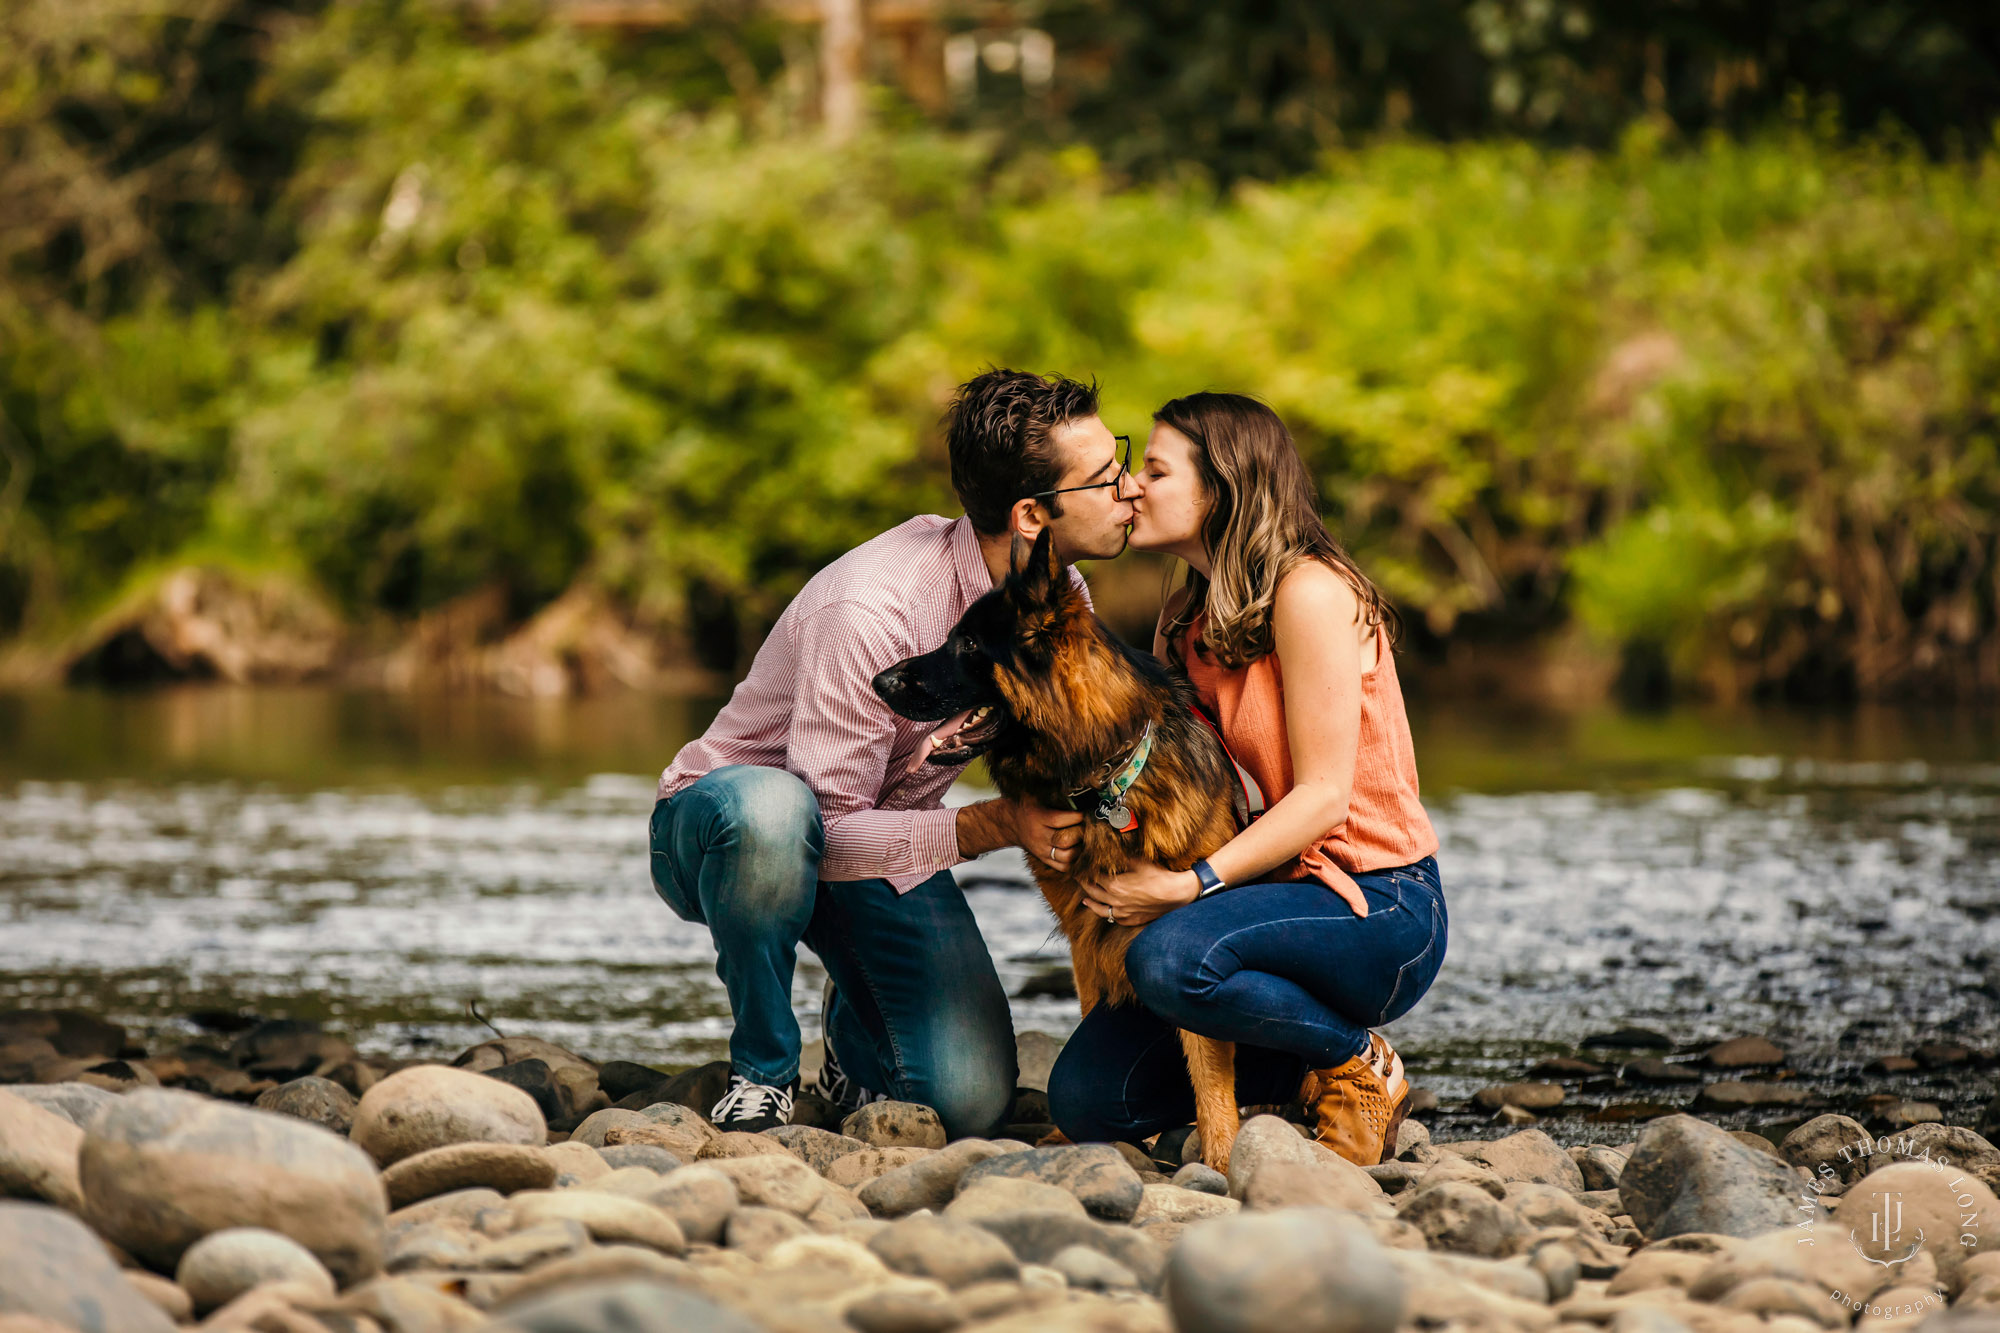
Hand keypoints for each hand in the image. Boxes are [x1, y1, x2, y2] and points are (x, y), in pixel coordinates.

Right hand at [956, 797, 1083, 872]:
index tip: (1086, 811)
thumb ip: (1054, 792)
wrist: (1009, 822)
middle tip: (1088, 826)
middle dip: (1081, 833)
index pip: (1060, 820)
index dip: (1077, 816)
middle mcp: (1039, 836)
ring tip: (1084, 838)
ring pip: (1066, 857)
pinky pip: (1063, 867)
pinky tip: (1078, 849)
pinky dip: (1074, 860)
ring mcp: (1041, 850)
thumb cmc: (1028, 804)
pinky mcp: (1044, 859)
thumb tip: (1079, 785)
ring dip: (1080, 848)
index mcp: (1037, 817)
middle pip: (1065, 840)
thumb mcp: (1036, 794)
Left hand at [1082, 860, 1198, 927]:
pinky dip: (1106, 914)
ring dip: (1091, 902)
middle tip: (1078, 878)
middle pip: (1093, 892)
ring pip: (1100, 909)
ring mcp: (1123, 913)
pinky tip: (1105, 910)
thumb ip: (1121, 857)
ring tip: (1085, 899)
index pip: (1092, 877)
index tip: (1080, 866)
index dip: (1085, 871)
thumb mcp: (1138, 861)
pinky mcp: (1132, 920)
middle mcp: (1115, 901)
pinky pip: (1114, 919)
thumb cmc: (1159, 875)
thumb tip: (1108, 850)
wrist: (1177, 894)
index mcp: (1114, 885)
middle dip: (1084, 884)